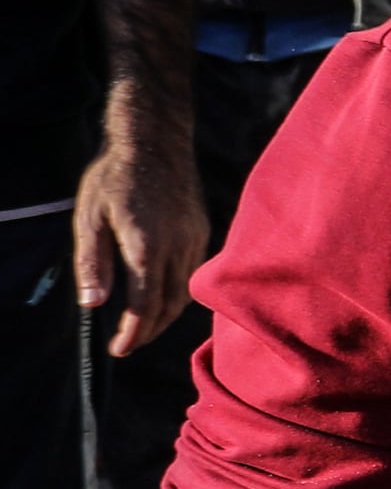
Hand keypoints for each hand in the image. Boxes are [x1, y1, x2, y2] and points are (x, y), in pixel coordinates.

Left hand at [71, 133, 203, 354]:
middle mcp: (178, 246)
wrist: (156, 140)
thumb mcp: (90, 218)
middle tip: (129, 344)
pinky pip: (193, 272)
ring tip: (144, 325)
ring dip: (166, 314)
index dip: (133, 332)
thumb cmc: (114, 177)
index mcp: (147, 245)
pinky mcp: (203, 231)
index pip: (144, 305)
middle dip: (149, 330)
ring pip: (186, 292)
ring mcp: (195, 238)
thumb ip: (93, 263)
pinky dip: (178, 292)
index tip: (119, 349)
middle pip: (169, 305)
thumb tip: (94, 305)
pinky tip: (162, 293)